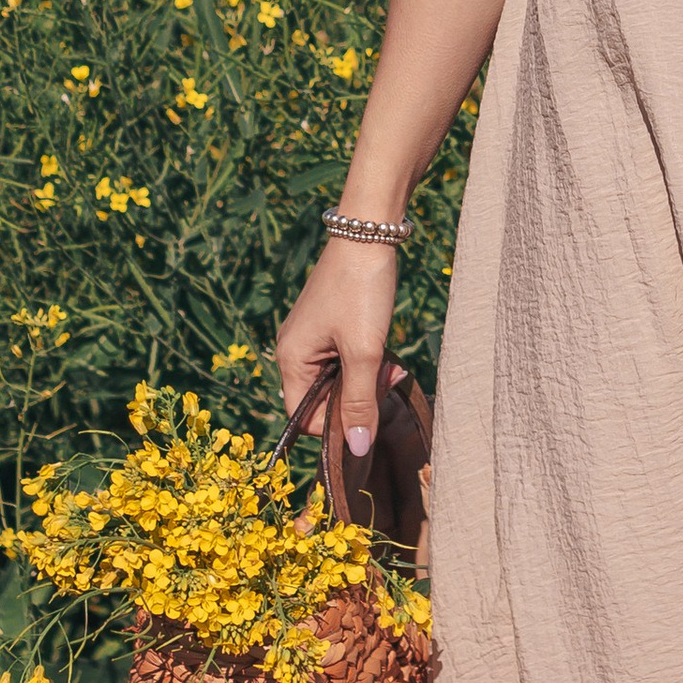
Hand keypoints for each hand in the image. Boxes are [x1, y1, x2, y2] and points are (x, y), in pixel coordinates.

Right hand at [275, 235, 401, 461]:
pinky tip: (386, 351)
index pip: (302, 418)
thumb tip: (357, 448)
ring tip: (391, 364)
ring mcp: (312, 337)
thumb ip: (359, 402)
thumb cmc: (362, 291)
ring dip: (367, 380)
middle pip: (322, 401)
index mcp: (291, 359)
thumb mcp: (365, 352)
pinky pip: (345, 360)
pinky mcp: (330, 326)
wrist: (369, 234)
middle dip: (358, 398)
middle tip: (387, 378)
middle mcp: (294, 350)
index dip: (336, 425)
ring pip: (338, 381)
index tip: (369, 412)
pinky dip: (367, 362)